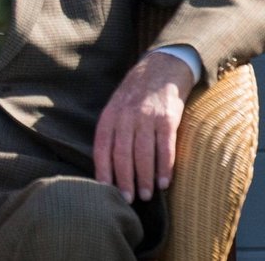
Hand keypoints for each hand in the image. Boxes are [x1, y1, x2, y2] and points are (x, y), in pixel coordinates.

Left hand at [94, 51, 195, 202]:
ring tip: (146, 195)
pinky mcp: (168, 118)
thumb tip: (106, 165)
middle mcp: (126, 117)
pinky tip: (164, 182)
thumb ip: (111, 131)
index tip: (105, 190)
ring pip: (143, 154)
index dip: (103, 170)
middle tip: (127, 200)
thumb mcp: (115, 108)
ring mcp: (147, 117)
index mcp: (109, 116)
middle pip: (122, 154)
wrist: (161, 69)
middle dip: (124, 180)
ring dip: (144, 178)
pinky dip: (164, 167)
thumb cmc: (135, 95)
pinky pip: (165, 147)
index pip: (102, 148)